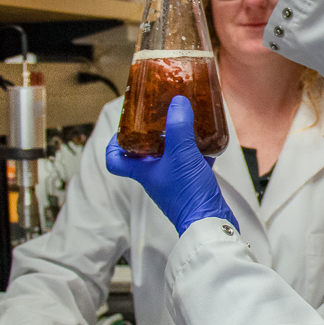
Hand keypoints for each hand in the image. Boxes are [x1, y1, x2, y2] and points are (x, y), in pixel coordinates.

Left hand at [106, 96, 238, 235]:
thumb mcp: (182, 154)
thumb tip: (177, 102)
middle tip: (160, 115)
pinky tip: (208, 141)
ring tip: (186, 122)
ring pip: (169, 156)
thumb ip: (179, 126)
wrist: (210, 222)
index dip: (113, 142)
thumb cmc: (188, 195)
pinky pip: (191, 162)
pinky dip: (198, 151)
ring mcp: (173, 181)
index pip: (115, 159)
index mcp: (142, 171)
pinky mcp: (191, 185)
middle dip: (151, 133)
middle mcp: (155, 176)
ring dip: (176, 139)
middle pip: (144, 153)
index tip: (124, 126)